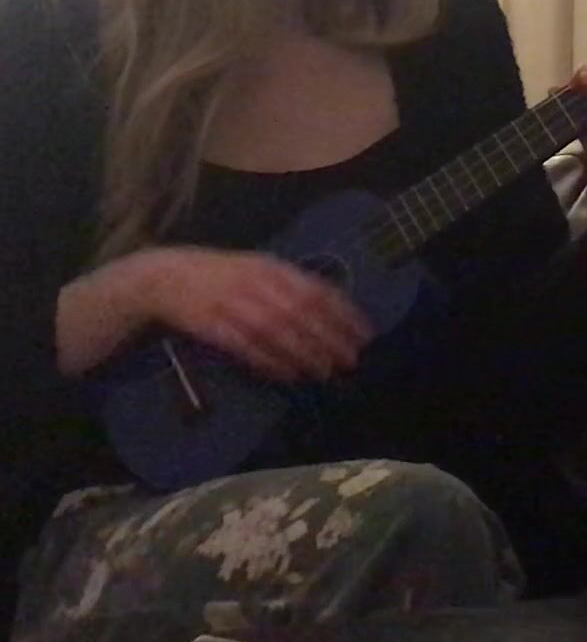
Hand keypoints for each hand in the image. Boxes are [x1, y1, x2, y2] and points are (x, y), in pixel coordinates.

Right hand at [121, 246, 372, 383]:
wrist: (165, 277)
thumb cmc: (222, 276)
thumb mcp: (260, 269)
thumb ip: (293, 285)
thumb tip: (335, 307)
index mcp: (272, 267)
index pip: (317, 290)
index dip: (344, 313)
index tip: (365, 334)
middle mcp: (255, 283)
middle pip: (301, 313)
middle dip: (329, 338)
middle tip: (351, 359)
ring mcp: (232, 303)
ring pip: (276, 331)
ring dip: (303, 353)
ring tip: (324, 371)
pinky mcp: (210, 325)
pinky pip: (245, 347)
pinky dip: (269, 361)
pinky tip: (288, 374)